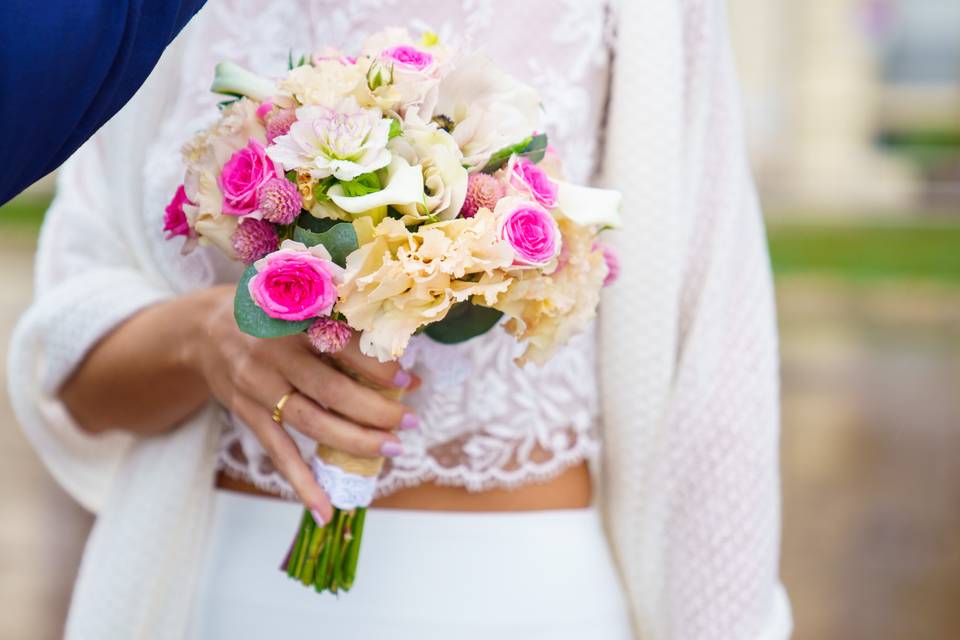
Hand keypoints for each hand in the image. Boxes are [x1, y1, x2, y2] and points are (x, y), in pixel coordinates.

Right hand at [193, 286, 419, 523]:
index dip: (377, 367)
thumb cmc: (272, 314)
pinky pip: (278, 453)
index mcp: (294, 319)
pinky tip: (326, 510)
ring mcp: (257, 387)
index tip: (407, 381)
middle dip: (375, 411)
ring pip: (312, 423)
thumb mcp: (305, 308)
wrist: (204, 330)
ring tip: (391, 449)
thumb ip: (352, 337)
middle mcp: (274, 353)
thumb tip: (407, 377)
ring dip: (355, 441)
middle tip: (410, 422)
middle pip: (331, 391)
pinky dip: (303, 483)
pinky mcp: (247, 414)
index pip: (343, 346)